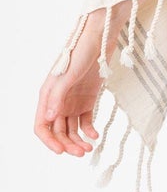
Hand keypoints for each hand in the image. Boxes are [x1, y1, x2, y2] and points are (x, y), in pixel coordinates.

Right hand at [35, 26, 107, 157]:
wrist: (100, 38)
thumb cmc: (80, 51)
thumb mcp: (68, 74)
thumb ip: (58, 96)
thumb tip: (50, 118)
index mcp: (47, 96)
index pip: (42, 125)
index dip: (49, 140)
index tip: (61, 151)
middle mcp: (57, 101)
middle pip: (58, 131)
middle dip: (67, 144)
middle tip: (82, 153)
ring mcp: (72, 101)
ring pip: (71, 128)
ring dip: (78, 140)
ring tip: (89, 148)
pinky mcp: (87, 99)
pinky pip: (85, 120)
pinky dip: (89, 130)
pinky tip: (95, 135)